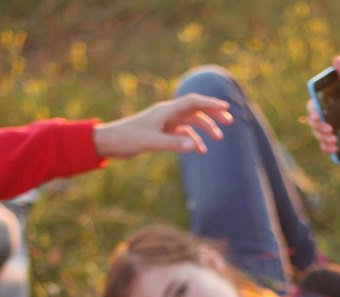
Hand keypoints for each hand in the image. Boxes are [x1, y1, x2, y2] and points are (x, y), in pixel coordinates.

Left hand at [94, 93, 232, 157]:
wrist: (109, 142)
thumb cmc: (128, 138)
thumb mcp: (152, 142)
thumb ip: (174, 144)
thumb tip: (196, 147)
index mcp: (166, 111)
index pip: (193, 102)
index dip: (210, 103)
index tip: (226, 108)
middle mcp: (167, 114)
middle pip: (195, 110)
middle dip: (213, 115)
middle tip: (229, 122)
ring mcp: (165, 123)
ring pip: (190, 122)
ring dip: (205, 128)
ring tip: (218, 139)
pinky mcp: (161, 132)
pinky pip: (182, 133)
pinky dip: (192, 140)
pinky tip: (199, 150)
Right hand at [306, 55, 339, 154]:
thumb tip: (337, 59)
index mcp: (326, 105)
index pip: (311, 108)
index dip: (311, 112)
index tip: (317, 115)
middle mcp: (324, 118)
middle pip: (312, 123)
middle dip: (318, 127)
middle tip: (329, 129)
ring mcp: (327, 131)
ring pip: (317, 136)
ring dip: (323, 139)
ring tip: (335, 139)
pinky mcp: (332, 143)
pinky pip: (324, 147)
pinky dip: (327, 149)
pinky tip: (334, 148)